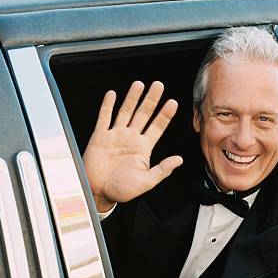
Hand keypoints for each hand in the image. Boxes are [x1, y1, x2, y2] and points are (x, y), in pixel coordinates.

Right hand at [83, 81, 182, 210]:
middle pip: (143, 114)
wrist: (98, 192)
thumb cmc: (121, 190)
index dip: (165, 114)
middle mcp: (131, 138)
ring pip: (126, 112)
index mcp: (143, 148)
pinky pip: (104, 118)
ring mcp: (115, 136)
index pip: (157, 127)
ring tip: (139, 84)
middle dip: (151, 99)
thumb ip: (162, 170)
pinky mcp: (100, 137)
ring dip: (132, 98)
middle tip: (159, 85)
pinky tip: (112, 94)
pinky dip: (107, 105)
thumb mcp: (146, 182)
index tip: (173, 102)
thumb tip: (179, 160)